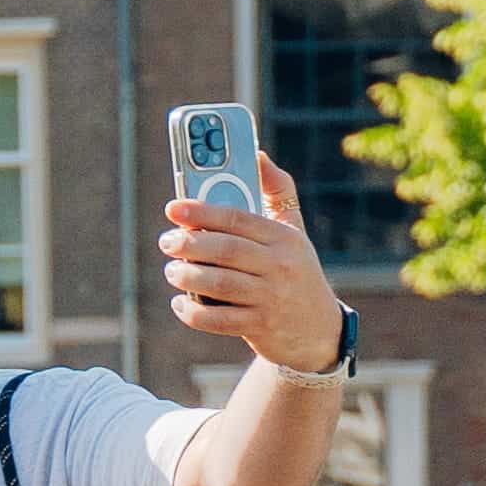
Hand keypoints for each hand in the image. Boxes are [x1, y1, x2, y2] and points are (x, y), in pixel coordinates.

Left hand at [158, 189, 342, 375]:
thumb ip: (277, 191)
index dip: (202, 212)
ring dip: (188, 277)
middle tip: (167, 241)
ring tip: (172, 271)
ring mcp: (270, 298)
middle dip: (189, 244)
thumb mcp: (295, 231)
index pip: (238, 218)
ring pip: (220, 284)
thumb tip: (259, 155)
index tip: (174, 208)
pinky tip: (181, 303)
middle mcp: (280, 266)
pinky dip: (194, 312)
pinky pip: (219, 319)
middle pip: (226, 250)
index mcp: (284, 238)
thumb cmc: (297, 271)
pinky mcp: (260, 326)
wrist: (318, 329)